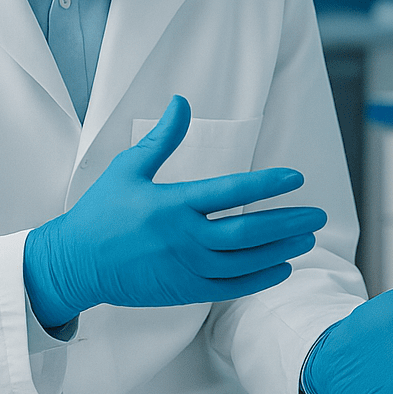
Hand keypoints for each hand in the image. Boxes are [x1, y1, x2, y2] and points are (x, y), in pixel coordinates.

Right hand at [23, 95, 327, 328]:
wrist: (75, 263)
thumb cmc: (102, 212)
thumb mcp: (128, 170)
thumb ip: (163, 139)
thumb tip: (181, 102)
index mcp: (171, 204)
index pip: (230, 192)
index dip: (266, 184)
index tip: (295, 178)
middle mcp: (182, 238)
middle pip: (247, 232)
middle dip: (288, 222)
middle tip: (317, 215)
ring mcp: (185, 268)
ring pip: (245, 262)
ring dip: (281, 250)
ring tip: (307, 239)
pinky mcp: (184, 291)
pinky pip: (231, 288)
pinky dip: (261, 279)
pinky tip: (283, 267)